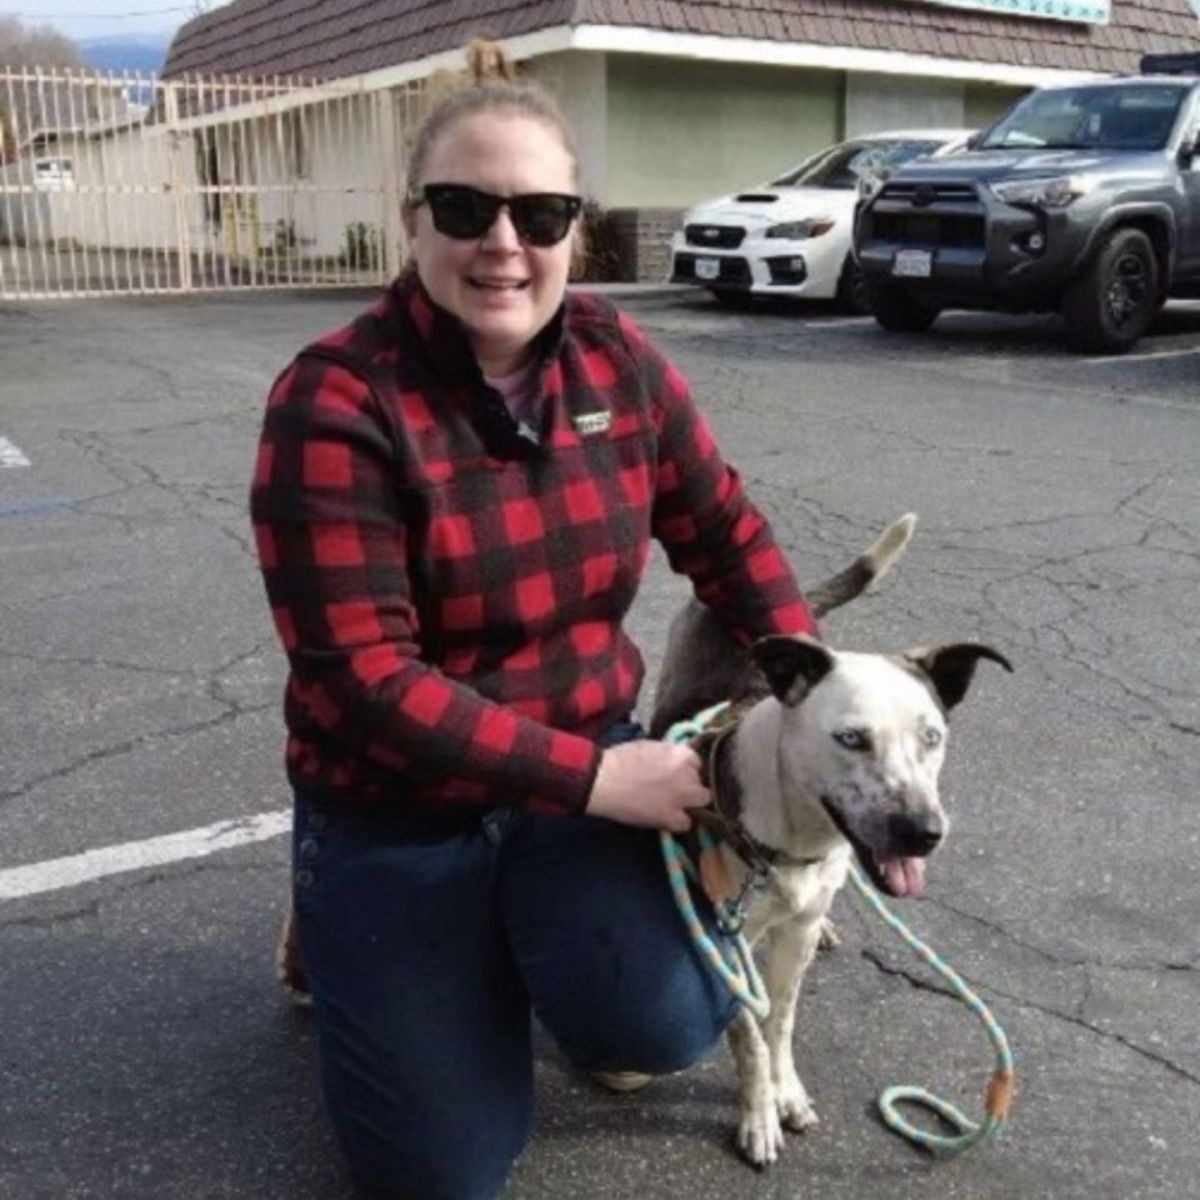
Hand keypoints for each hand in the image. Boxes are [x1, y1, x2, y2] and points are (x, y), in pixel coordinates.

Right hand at [585, 740, 708, 832]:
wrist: (603, 780)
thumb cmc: (619, 759)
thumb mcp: (650, 746)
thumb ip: (668, 754)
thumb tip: (674, 761)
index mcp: (681, 755)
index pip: (696, 761)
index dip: (686, 767)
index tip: (676, 771)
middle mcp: (687, 775)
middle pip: (701, 782)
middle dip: (691, 784)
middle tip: (676, 787)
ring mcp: (681, 797)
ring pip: (702, 801)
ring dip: (690, 802)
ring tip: (674, 804)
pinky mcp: (670, 817)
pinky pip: (686, 823)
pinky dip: (678, 821)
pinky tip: (667, 818)